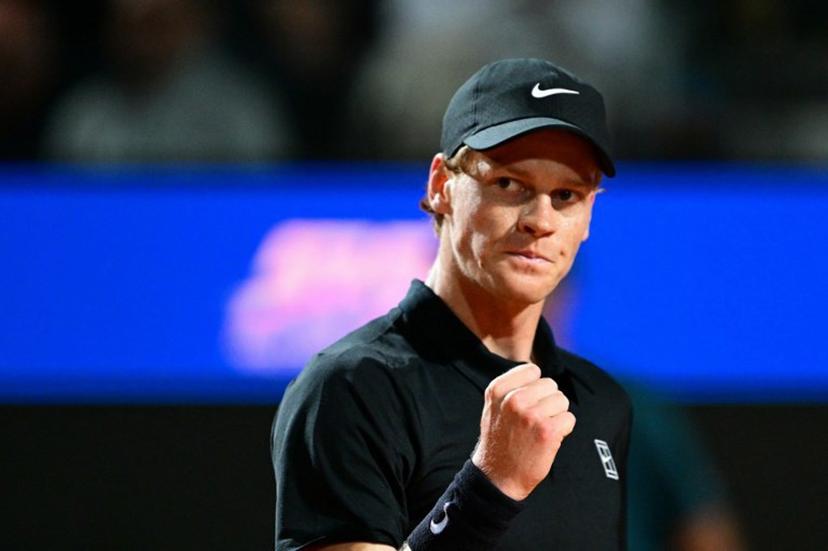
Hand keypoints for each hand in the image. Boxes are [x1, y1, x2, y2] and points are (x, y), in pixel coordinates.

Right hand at [471, 363, 574, 500]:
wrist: (498, 478)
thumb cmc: (500, 441)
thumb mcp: (493, 407)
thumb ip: (510, 387)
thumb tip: (536, 370)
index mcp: (497, 390)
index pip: (532, 370)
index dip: (535, 387)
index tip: (527, 404)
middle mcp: (513, 399)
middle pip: (550, 384)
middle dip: (547, 401)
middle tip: (535, 421)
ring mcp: (531, 415)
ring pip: (561, 400)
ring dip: (556, 415)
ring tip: (540, 430)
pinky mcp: (548, 431)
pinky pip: (569, 419)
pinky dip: (564, 430)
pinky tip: (549, 440)